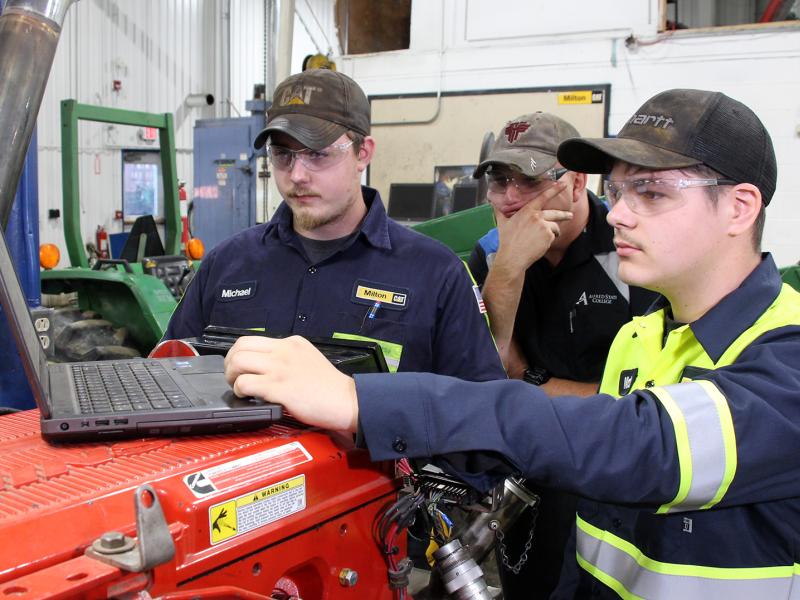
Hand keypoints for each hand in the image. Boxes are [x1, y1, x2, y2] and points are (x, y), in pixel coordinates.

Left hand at [224, 336, 358, 431]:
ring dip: (232, 376)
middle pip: (240, 347)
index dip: (238, 353)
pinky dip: (240, 391)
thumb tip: (265, 365)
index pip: (252, 339)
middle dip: (230, 363)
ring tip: (237, 387)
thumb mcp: (309, 358)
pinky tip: (247, 397)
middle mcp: (283, 351)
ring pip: (239, 362)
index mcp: (291, 343)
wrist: (346, 401)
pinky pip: (246, 384)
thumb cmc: (329, 386)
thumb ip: (288, 357)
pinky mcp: (279, 388)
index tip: (239, 366)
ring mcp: (280, 369)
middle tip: (233, 377)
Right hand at [493, 182, 572, 272]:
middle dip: (564, 215)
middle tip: (569, 215)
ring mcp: (544, 226)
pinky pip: (553, 236)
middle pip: (555, 213)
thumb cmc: (507, 241)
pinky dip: (549, 241)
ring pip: (554, 227)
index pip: (543, 197)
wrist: (513, 256)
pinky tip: (539, 245)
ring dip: (552, 233)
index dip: (554, 189)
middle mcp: (537, 216)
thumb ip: (500, 212)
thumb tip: (493, 204)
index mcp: (527, 211)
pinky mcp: (548, 236)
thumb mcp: (502, 223)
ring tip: (543, 240)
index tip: (562, 184)